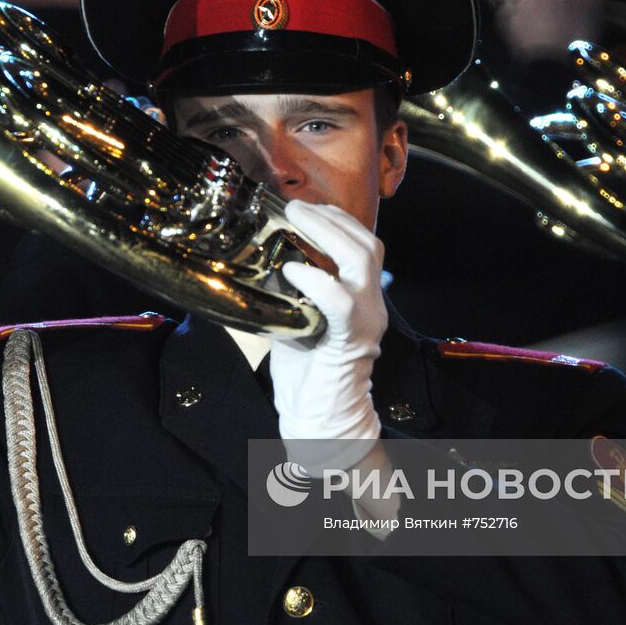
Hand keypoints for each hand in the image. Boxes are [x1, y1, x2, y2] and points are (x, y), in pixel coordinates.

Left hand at [269, 200, 385, 474]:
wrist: (321, 419)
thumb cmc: (305, 371)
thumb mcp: (296, 318)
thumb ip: (288, 290)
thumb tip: (253, 259)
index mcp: (362, 296)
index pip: (362, 243)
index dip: (335, 218)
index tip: (304, 205)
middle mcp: (371, 304)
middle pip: (366, 243)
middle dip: (330, 217)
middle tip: (294, 206)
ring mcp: (366, 321)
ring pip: (362, 260)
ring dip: (327, 233)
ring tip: (296, 220)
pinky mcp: (351, 340)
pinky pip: (340, 301)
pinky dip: (317, 280)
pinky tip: (293, 270)